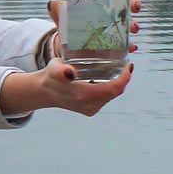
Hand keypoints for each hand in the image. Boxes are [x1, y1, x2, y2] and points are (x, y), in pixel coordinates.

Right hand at [0, 59, 132, 117]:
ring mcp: (90, 109)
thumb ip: (61, 70)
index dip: (124, 77)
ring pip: (111, 95)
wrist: (43, 91)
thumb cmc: (51, 77)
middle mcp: (89, 105)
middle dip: (122, 78)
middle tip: (125, 64)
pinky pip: (106, 97)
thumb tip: (70, 72)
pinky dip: (110, 87)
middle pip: (115, 92)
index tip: (128, 64)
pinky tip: (108, 77)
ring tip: (118, 68)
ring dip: (117, 83)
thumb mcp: (54, 69)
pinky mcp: (90, 110)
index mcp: (84, 96)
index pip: (113, 88)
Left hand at [46, 0, 141, 56]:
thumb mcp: (64, 16)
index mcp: (103, 1)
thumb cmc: (69, 24)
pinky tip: (131, 47)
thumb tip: (51, 3)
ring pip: (130, 23)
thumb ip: (58, 11)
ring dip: (134, 24)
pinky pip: (126, 44)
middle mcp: (113, 13)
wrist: (67, 45)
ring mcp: (115, 28)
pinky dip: (130, 44)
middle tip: (135, 7)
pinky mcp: (115, 44)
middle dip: (135, 4)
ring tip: (133, 27)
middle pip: (129, 4)